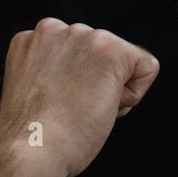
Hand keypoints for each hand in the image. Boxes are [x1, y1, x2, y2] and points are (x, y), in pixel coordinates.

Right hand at [0, 17, 159, 176]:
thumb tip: (83, 78)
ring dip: (110, 87)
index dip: (74, 85)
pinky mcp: (110, 50)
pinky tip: (106, 105)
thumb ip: (53, 71)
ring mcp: (82, 36)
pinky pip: (145, 66)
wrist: (32, 147)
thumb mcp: (34, 89)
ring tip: (83, 108)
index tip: (58, 103)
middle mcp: (54, 29)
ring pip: (121, 59)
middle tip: (70, 109)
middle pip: (99, 53)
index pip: (75, 54)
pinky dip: (135, 92)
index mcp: (32, 39)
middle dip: (93, 81)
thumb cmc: (32, 134)